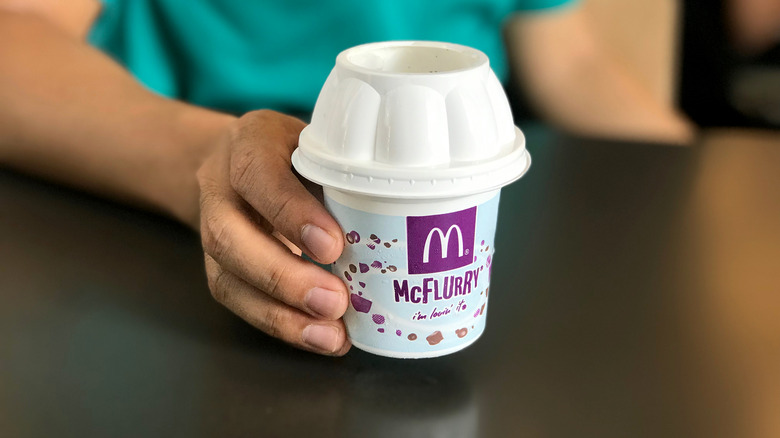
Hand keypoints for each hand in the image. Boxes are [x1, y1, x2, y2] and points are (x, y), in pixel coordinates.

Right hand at [197, 110, 350, 354]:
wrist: (237, 162)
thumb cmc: (294, 152)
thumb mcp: (319, 143)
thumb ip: (345, 171)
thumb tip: (404, 214)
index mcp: (249, 144)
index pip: (259, 174)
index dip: (291, 213)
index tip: (333, 246)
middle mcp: (220, 188)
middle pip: (228, 238)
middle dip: (283, 278)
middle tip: (335, 302)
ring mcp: (213, 232)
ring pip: (227, 278)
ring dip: (280, 315)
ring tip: (329, 335)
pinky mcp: (219, 267)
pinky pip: (239, 301)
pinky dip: (282, 325)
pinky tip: (322, 338)